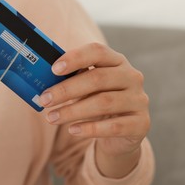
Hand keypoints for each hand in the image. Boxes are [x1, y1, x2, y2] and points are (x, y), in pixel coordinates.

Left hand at [39, 43, 149, 176]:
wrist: (123, 132)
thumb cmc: (98, 103)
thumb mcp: (87, 89)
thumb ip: (72, 81)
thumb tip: (44, 84)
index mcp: (117, 62)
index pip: (98, 51)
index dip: (75, 58)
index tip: (53, 69)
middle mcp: (132, 77)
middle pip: (98, 78)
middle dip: (66, 89)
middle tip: (45, 99)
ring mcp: (139, 100)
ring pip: (104, 102)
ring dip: (73, 111)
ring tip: (51, 117)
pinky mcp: (141, 123)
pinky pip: (113, 126)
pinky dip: (90, 128)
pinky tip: (72, 130)